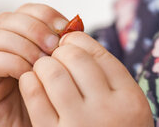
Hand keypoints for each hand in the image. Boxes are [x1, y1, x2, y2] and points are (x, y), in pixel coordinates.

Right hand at [0, 3, 68, 126]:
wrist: (29, 122)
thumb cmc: (45, 91)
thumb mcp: (57, 63)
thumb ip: (62, 43)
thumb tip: (75, 26)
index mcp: (18, 30)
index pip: (28, 9)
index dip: (47, 14)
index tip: (66, 28)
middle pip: (10, 18)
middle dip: (35, 29)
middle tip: (54, 46)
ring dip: (24, 45)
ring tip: (43, 62)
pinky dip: (12, 63)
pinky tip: (29, 74)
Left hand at [19, 32, 153, 126]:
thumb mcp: (129, 104)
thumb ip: (110, 77)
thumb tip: (75, 39)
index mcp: (129, 97)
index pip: (98, 53)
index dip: (78, 41)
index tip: (70, 42)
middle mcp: (106, 109)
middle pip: (75, 59)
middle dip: (60, 51)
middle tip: (56, 56)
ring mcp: (79, 124)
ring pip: (54, 73)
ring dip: (44, 65)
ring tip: (43, 69)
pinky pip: (36, 97)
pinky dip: (30, 82)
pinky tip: (32, 82)